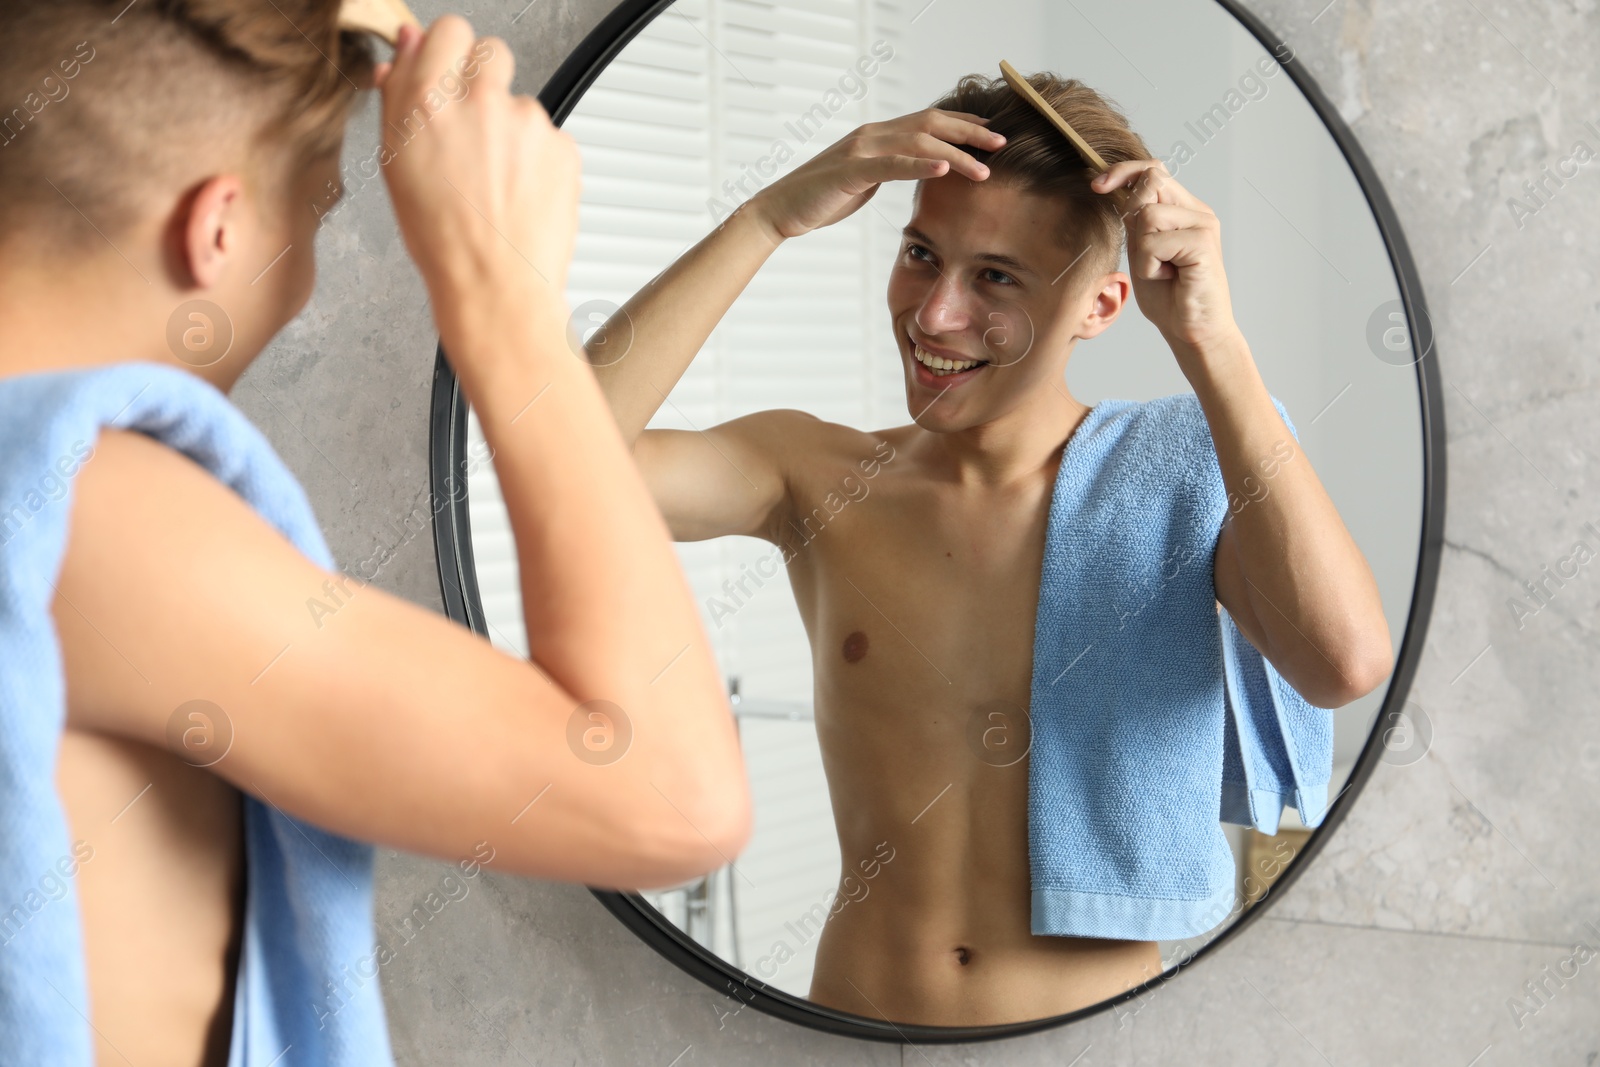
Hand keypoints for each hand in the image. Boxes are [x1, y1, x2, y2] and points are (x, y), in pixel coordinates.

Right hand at [376, 17, 579, 310]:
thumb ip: (400, 97)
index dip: (451, 53)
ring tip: (497, 180)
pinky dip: (539, 160)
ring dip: (512, 129)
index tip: (451, 73)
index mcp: (427, 103)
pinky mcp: (562, 144)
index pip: (448, 31)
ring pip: (521, 102)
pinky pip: (548, 137)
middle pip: (490, 52)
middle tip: (478, 128)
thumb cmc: (444, 240)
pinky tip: (521, 193)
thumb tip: (407, 47)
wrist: (497, 286)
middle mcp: (479, 102)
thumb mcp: (398, 167)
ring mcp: (526, 122)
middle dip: (484, 79)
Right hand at [745, 108, 1004, 239]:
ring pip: (918, 143)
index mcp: (876, 137)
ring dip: (956, 154)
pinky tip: (945, 169)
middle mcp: (872, 135)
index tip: (990, 133)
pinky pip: (892, 165)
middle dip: (970, 133)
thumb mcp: (862, 180)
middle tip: (1001, 143)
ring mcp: (861, 150)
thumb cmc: (820, 198)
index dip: (962, 125)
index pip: (927, 122)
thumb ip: (887, 169)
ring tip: (984, 167)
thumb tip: (912, 170)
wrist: (780, 209)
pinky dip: (921, 166)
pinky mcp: (851, 171)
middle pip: (931, 125)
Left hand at [1092, 161, 1239, 352]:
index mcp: (1184, 210)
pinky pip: (1154, 242)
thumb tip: (1117, 190)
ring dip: (1142, 251)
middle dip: (1133, 214)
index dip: (1123, 172)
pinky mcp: (1203, 242)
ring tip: (1162, 271)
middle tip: (1148, 253)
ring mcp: (1203, 224)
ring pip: (1147, 215)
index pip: (1153, 171)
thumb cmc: (1169, 297)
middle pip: (1151, 182)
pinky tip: (1170, 278)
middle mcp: (1197, 212)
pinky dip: (1150, 266)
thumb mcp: (1143, 252)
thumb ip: (1136, 222)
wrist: (1192, 331)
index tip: (1097, 185)